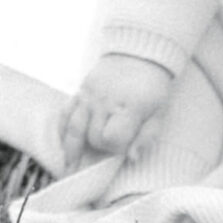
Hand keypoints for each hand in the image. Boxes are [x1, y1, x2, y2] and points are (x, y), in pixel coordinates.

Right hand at [58, 53, 174, 172]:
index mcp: (128, 106)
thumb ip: (147, 136)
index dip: (117, 149)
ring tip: (69, 168)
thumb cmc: (152, 87)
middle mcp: (104, 100)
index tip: (125, 148)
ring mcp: (89, 94)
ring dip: (72, 149)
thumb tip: (132, 159)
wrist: (139, 53)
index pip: (112, 138)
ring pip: (74, 128)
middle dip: (100, 147)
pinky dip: (62, 130)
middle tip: (110, 147)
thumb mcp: (159, 112)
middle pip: (93, 136)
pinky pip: (65, 113)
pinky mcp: (81, 90)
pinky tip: (63, 145)